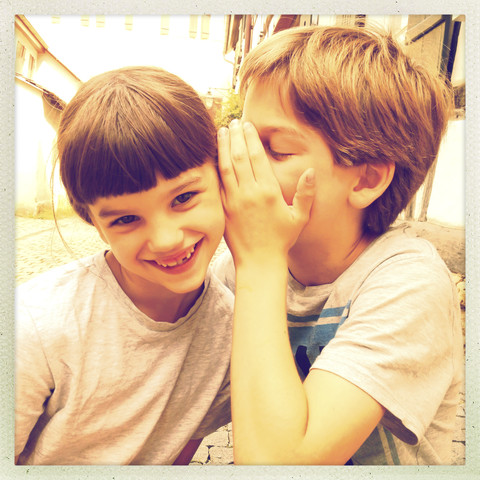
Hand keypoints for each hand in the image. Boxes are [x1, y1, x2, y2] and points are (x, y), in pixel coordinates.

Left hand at [217, 120, 315, 266]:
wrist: (259, 261)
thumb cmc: (281, 240)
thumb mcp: (299, 218)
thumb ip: (306, 194)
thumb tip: (311, 171)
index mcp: (268, 192)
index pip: (257, 157)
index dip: (251, 138)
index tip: (247, 125)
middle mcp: (249, 193)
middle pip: (239, 157)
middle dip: (236, 137)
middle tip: (233, 123)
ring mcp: (233, 201)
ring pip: (225, 167)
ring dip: (223, 147)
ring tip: (222, 131)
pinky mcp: (224, 208)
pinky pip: (218, 182)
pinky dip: (215, 166)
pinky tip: (214, 155)